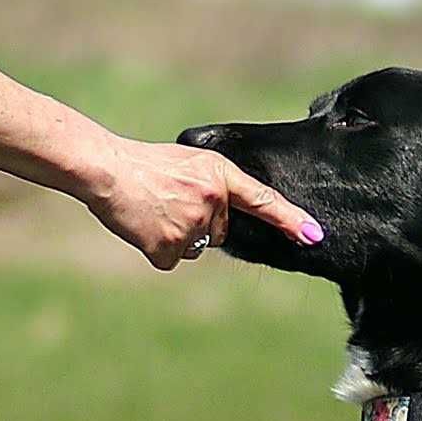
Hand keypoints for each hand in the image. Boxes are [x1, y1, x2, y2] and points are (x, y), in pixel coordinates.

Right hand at [87, 139, 321, 271]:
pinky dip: (156, 249)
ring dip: (177, 236)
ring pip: (195, 246)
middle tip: (170, 201)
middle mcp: (212, 201)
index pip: (263, 201)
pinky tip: (143, 228)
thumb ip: (214, 185)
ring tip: (154, 211)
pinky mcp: (168, 248)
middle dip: (201, 223)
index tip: (313, 235)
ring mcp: (190, 226)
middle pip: (220, 231)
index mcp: (220, 176)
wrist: (108, 170)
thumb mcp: (189, 162)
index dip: (290, 219)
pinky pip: (171, 259)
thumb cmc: (145, 164)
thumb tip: (224, 215)